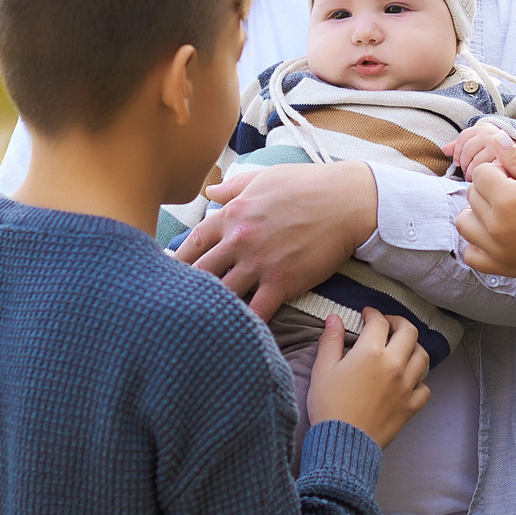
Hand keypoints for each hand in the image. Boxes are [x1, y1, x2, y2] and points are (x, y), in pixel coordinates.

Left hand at [178, 160, 377, 320]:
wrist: (347, 201)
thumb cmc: (308, 185)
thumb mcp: (265, 178)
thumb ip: (233, 187)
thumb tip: (209, 193)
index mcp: (232, 215)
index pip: (192, 243)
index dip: (176, 262)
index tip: (167, 276)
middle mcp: (239, 240)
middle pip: (199, 274)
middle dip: (185, 291)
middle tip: (175, 307)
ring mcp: (259, 263)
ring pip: (222, 295)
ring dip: (211, 310)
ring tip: (198, 326)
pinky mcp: (283, 282)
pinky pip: (257, 311)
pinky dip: (244, 324)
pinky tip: (235, 336)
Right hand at [307, 311, 432, 447]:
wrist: (342, 443)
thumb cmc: (329, 405)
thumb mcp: (322, 369)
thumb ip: (330, 340)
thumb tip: (334, 319)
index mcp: (370, 352)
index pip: (379, 322)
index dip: (373, 314)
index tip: (367, 315)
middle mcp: (393, 365)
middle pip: (409, 332)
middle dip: (399, 322)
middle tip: (388, 324)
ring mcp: (405, 386)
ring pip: (422, 357)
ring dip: (413, 347)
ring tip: (402, 348)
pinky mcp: (410, 406)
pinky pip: (424, 388)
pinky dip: (419, 381)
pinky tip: (408, 381)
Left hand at [446, 121, 515, 176]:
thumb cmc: (502, 152)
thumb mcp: (483, 142)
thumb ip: (463, 145)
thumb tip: (445, 150)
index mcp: (484, 128)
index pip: (463, 138)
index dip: (458, 152)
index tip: (460, 163)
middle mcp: (491, 134)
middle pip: (468, 150)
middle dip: (466, 165)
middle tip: (468, 175)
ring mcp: (500, 147)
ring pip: (477, 162)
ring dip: (474, 173)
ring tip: (477, 180)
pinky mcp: (507, 162)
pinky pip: (489, 171)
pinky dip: (486, 178)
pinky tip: (487, 183)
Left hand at [457, 144, 515, 288]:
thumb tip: (496, 139)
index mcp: (508, 199)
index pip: (480, 172)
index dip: (498, 169)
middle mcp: (495, 225)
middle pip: (471, 195)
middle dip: (489, 188)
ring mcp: (494, 249)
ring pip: (463, 222)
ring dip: (476, 212)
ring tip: (501, 212)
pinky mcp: (498, 267)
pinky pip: (470, 253)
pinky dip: (476, 242)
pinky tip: (494, 235)